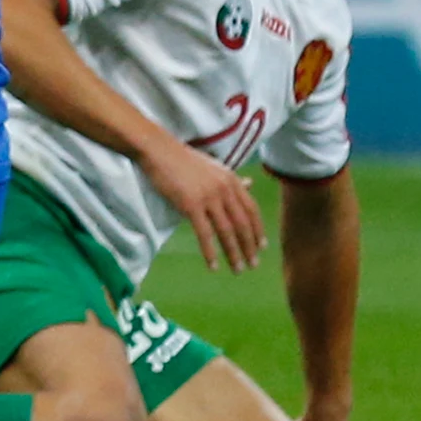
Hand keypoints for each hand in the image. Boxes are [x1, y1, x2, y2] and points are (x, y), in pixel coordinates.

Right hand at [141, 138, 265, 272]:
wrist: (159, 150)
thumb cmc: (183, 159)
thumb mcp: (214, 167)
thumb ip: (231, 179)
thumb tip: (250, 184)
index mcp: (231, 180)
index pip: (252, 209)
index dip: (258, 230)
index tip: (261, 247)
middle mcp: (225, 189)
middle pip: (242, 223)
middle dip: (249, 247)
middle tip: (253, 265)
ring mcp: (209, 197)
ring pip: (227, 231)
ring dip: (234, 253)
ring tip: (237, 269)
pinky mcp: (191, 205)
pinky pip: (204, 233)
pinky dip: (210, 252)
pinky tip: (213, 265)